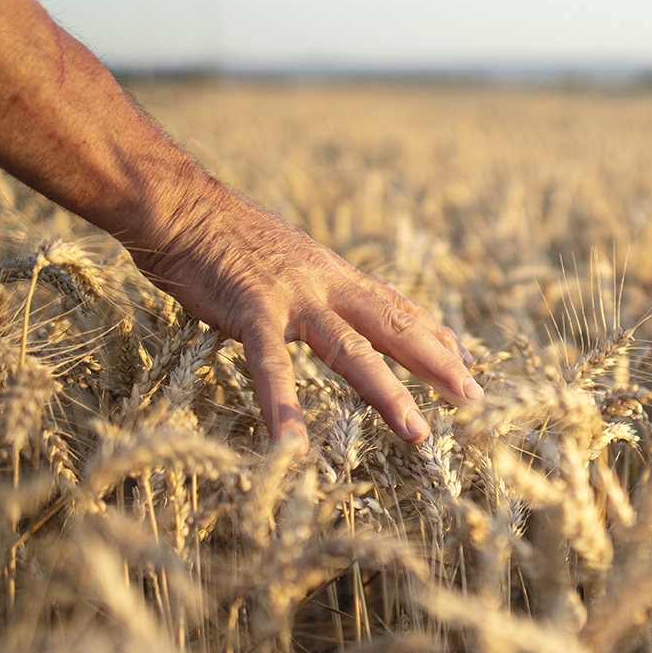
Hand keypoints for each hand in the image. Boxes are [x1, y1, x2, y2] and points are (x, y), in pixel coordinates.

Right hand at [131, 179, 480, 450]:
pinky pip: (271, 366)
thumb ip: (314, 285)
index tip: (465, 360)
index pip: (395, 306)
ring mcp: (291, 297)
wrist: (178, 205)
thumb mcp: (286, 258)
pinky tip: (294, 447)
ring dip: (385, 392)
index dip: (433, 334)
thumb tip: (335, 306)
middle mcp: (325, 283)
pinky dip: (284, 407)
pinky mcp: (250, 311)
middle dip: (436, 363)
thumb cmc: (223, 236)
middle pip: (392, 325)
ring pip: (350, 349)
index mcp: (333, 273)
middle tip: (472, 398)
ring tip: (416, 432)